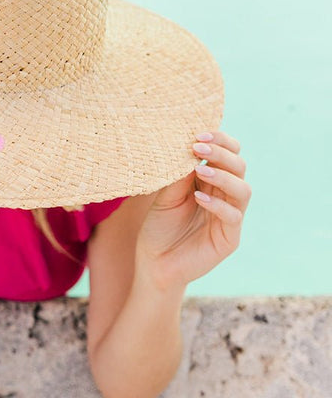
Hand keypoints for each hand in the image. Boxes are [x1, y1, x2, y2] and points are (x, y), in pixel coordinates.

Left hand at [135, 128, 251, 290]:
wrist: (154, 263)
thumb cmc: (159, 226)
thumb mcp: (165, 195)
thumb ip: (179, 174)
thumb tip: (188, 144)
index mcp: (211, 180)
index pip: (228, 154)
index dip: (219, 141)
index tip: (198, 134)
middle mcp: (225, 195)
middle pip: (239, 166)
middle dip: (221, 153)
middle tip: (198, 146)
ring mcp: (230, 216)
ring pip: (243, 189)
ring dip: (222, 175)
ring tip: (199, 170)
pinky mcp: (229, 238)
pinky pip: (234, 216)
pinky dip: (218, 204)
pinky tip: (199, 197)